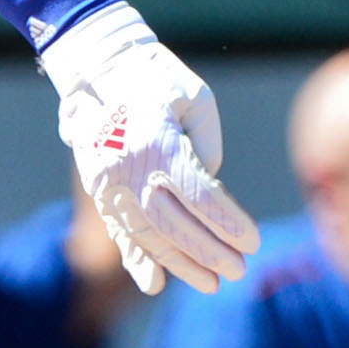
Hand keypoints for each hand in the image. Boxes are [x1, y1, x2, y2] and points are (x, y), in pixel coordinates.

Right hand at [41, 1, 258, 294]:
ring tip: (210, 284)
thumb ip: (207, 148)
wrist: (95, 64)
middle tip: (237, 271)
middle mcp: (130, 169)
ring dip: (179, 264)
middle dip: (209, 253)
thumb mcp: (196, 98)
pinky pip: (118, 231)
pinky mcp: (99, 189)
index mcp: (159, 143)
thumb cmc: (157, 77)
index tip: (253, 243)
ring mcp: (110, 183)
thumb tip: (209, 190)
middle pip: (174, 225)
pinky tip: (154, 284)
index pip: (201, 197)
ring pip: (147, 236)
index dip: (229, 225)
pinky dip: (135, 260)